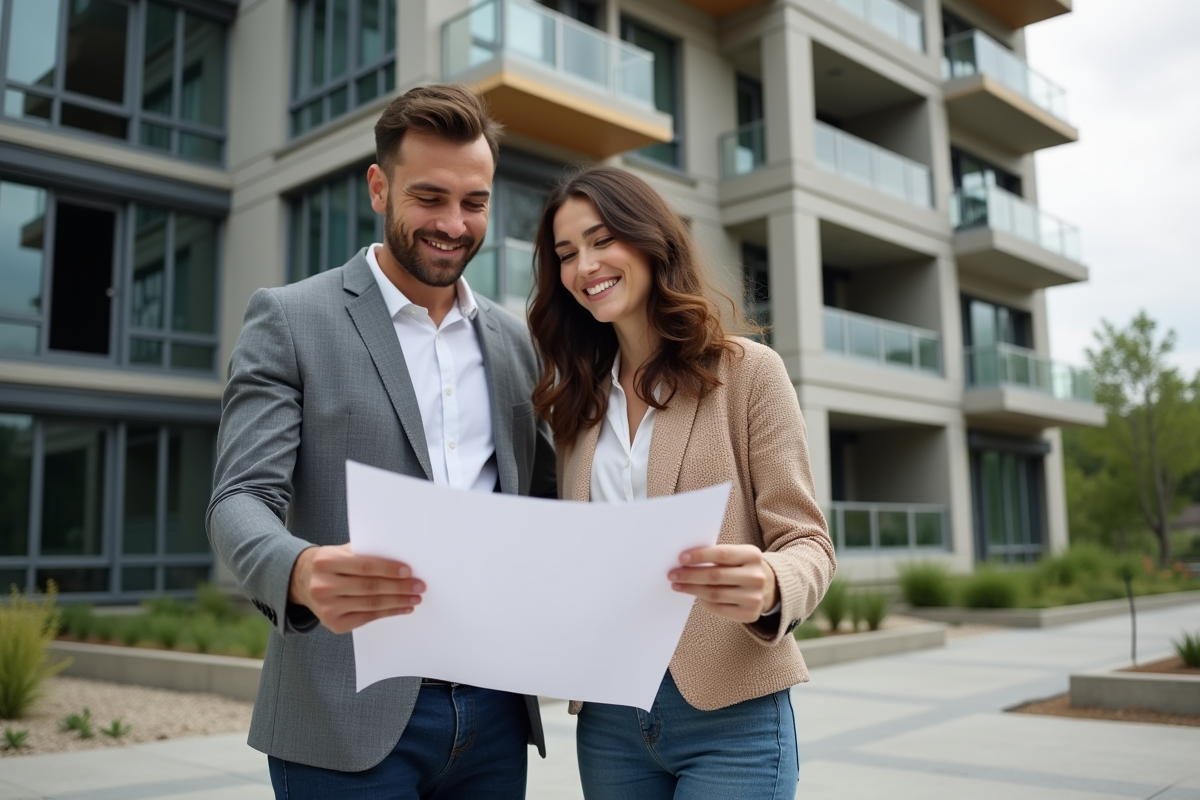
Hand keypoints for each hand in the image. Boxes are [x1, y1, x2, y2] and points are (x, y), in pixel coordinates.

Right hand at [288, 544, 424, 633]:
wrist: (301, 581)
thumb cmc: (329, 563)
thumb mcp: (340, 551)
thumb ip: (365, 552)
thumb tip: (400, 557)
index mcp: (326, 562)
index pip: (364, 566)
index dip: (388, 569)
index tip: (409, 570)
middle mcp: (323, 586)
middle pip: (370, 587)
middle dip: (399, 587)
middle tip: (419, 586)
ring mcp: (327, 607)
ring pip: (370, 604)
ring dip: (398, 602)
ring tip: (415, 597)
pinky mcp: (333, 624)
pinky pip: (367, 618)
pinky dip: (388, 613)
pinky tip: (402, 608)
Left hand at [669, 545, 776, 623]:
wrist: (768, 587)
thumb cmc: (742, 567)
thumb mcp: (737, 555)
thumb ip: (716, 556)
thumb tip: (684, 561)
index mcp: (752, 555)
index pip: (722, 554)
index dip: (700, 556)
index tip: (681, 558)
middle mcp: (756, 576)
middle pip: (715, 576)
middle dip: (690, 575)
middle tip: (672, 574)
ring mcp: (754, 597)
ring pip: (714, 594)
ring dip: (692, 589)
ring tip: (678, 585)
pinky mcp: (750, 614)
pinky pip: (719, 608)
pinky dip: (704, 602)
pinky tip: (696, 596)